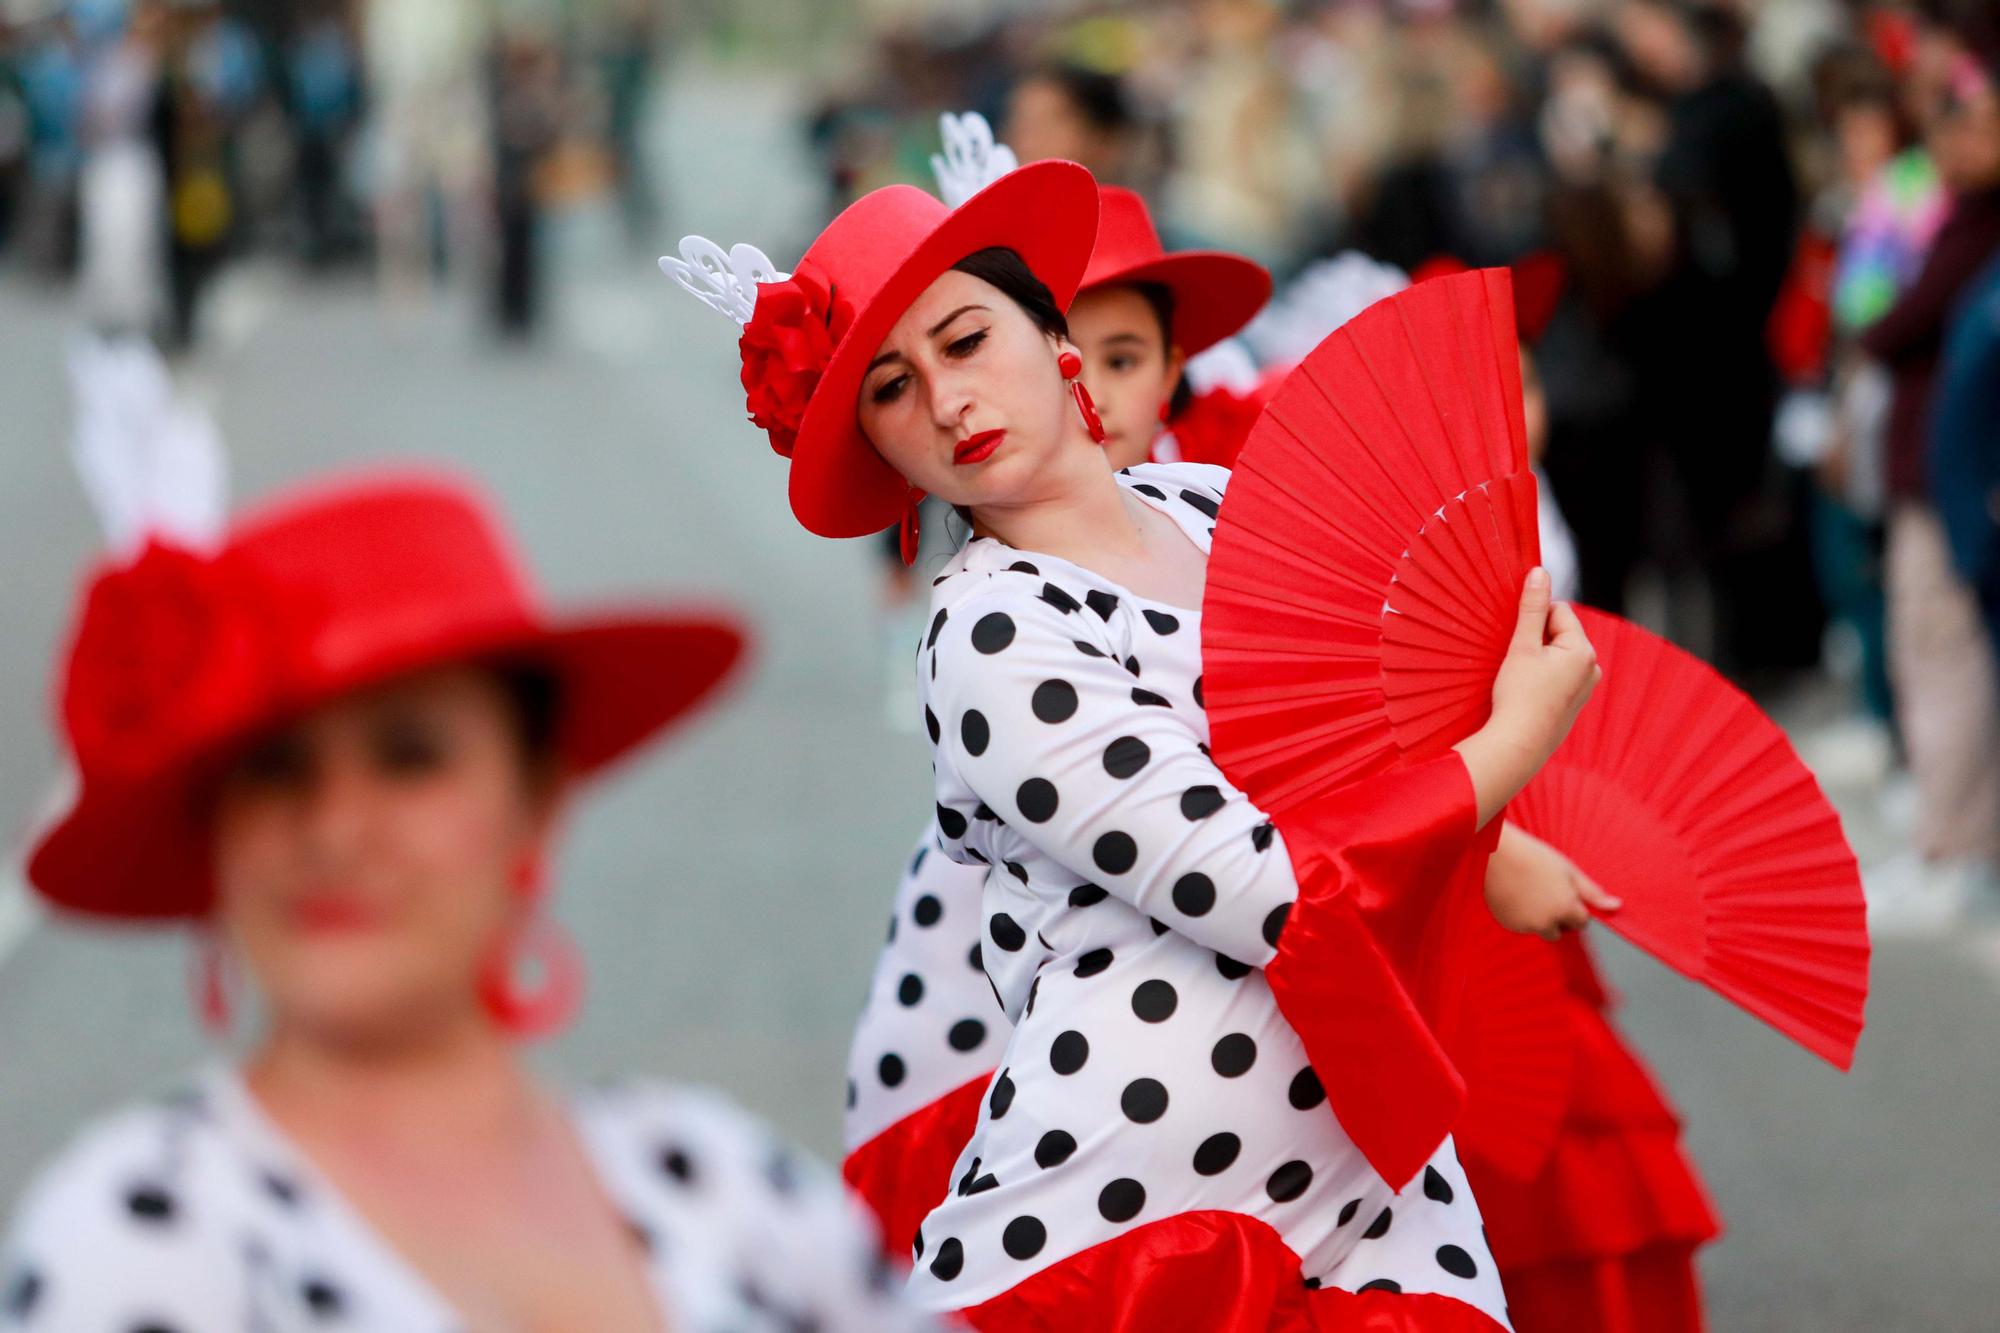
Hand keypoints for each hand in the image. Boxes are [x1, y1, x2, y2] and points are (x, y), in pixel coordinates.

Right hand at [1456, 567, 1600, 825]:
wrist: (1519, 745)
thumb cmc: (1519, 696)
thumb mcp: (1522, 646)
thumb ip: (1532, 607)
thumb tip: (1540, 572)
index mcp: (1583, 650)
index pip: (1559, 611)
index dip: (1533, 621)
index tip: (1517, 640)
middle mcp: (1592, 668)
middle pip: (1559, 634)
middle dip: (1537, 641)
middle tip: (1516, 662)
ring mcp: (1585, 688)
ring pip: (1557, 656)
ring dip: (1538, 660)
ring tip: (1520, 681)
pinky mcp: (1574, 704)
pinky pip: (1557, 678)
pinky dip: (1541, 680)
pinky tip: (1526, 695)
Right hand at [1485, 823, 1621, 939]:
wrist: (1496, 852)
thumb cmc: (1535, 857)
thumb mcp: (1569, 870)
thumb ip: (1592, 893)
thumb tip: (1616, 907)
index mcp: (1565, 908)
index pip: (1582, 922)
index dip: (1575, 906)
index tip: (1563, 890)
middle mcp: (1546, 922)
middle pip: (1561, 931)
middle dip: (1558, 917)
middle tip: (1546, 891)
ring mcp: (1525, 925)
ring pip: (1540, 929)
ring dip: (1540, 918)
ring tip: (1529, 890)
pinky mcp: (1508, 924)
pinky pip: (1522, 925)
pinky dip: (1521, 915)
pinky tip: (1515, 894)